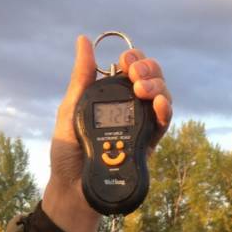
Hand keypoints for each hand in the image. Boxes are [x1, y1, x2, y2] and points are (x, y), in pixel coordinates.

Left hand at [43, 35, 172, 231]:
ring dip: (158, 88)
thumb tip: (83, 41)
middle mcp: (129, 109)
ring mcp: (140, 128)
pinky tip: (159, 106)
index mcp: (110, 97)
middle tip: (137, 76)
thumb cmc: (67, 154)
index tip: (127, 61)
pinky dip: (164, 112)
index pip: (130, 70)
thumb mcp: (70, 111)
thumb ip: (81, 78)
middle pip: (151, 80)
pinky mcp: (147, 147)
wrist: (73, 190)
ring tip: (144, 90)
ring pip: (161, 99)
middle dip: (149, 71)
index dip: (134, 60)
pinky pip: (162, 125)